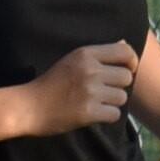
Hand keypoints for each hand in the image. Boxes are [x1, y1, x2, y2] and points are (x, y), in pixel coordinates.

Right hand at [23, 41, 138, 134]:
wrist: (28, 107)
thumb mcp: (72, 60)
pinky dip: (106, 116)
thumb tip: (125, 44)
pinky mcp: (88, 111)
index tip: (125, 71)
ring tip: (95, 103)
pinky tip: (93, 114)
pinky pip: (114, 114)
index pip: (126, 52)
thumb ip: (98, 54)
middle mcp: (90, 70)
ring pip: (122, 97)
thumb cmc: (50, 84)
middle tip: (103, 92)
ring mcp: (89, 91)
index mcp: (86, 54)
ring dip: (112, 103)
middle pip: (126, 77)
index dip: (132, 63)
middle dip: (118, 86)